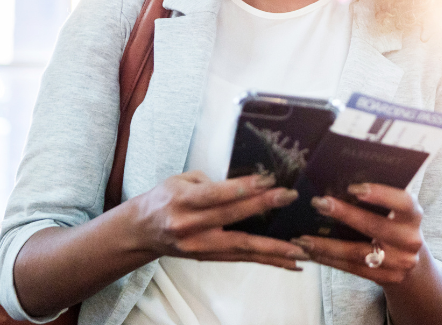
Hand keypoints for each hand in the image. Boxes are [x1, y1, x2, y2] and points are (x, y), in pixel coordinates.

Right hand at [134, 170, 309, 270]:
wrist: (141, 231)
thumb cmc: (164, 199)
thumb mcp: (181, 180)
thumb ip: (210, 181)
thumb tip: (244, 184)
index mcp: (182, 201)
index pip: (216, 195)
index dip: (243, 188)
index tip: (268, 180)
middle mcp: (190, 226)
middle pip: (232, 217)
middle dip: (263, 206)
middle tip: (290, 198)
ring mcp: (200, 246)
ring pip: (241, 246)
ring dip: (273, 247)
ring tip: (300, 247)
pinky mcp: (208, 257)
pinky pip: (242, 259)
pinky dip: (267, 260)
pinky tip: (289, 261)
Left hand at [291, 183, 424, 284]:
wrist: (411, 261)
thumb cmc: (395, 224)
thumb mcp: (396, 210)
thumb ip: (379, 198)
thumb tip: (340, 178)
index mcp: (414, 216)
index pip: (403, 202)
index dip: (380, 194)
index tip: (354, 188)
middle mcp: (410, 240)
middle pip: (375, 227)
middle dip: (344, 214)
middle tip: (318, 203)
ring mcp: (398, 263)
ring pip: (357, 253)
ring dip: (326, 245)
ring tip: (302, 238)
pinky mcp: (384, 279)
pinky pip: (351, 268)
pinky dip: (328, 259)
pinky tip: (310, 252)